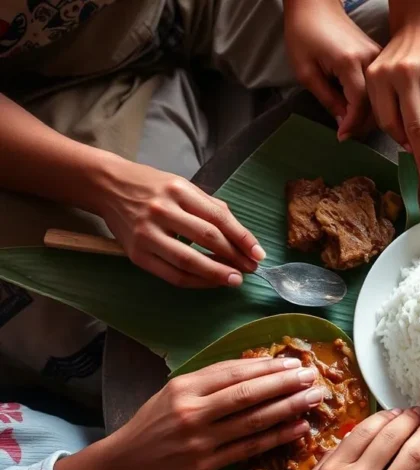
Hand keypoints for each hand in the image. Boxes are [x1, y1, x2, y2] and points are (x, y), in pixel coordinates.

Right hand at [55, 357, 322, 469]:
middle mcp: (192, 410)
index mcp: (185, 386)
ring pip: (253, 420)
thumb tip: (256, 366)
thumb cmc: (154, 421)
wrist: (124, 461)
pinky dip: (276, 437)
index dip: (267, 367)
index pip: (234, 372)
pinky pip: (248, 448)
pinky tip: (298, 428)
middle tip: (312, 377)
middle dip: (284, 384)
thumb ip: (210, 379)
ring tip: (313, 399)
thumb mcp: (175, 391)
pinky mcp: (205, 465)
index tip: (294, 363)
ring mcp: (200, 439)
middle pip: (248, 394)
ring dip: (288, 408)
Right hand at [94, 160, 262, 287]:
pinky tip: (211, 281)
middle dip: (234, 257)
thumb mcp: (183, 187)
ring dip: (216, 274)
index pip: (219, 217)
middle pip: (207, 238)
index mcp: (179, 191)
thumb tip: (241, 237)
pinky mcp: (136, 254)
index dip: (242, 238)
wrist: (108, 187)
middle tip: (251, 269)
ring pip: (188, 261)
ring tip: (235, 279)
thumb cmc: (153, 188)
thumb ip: (211, 208)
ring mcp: (146, 234)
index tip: (259, 254)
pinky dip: (195, 281)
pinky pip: (171, 274)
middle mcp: (162, 211)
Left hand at [284, 0, 380, 139]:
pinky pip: (381, 86)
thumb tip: (343, 124)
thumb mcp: (306, 71)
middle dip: (362, 124)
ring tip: (352, 125)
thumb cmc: (304, 34)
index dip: (352, 124)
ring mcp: (378, 57)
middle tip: (346, 134)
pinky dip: (373, 101)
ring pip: (383, 96)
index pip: (360, 103)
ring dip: (369, 114)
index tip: (341, 136)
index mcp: (350, 62)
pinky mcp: (379, 57)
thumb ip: (327, 99)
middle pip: (377, 102)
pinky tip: (359, 109)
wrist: (315, 7)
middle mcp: (370, 59)